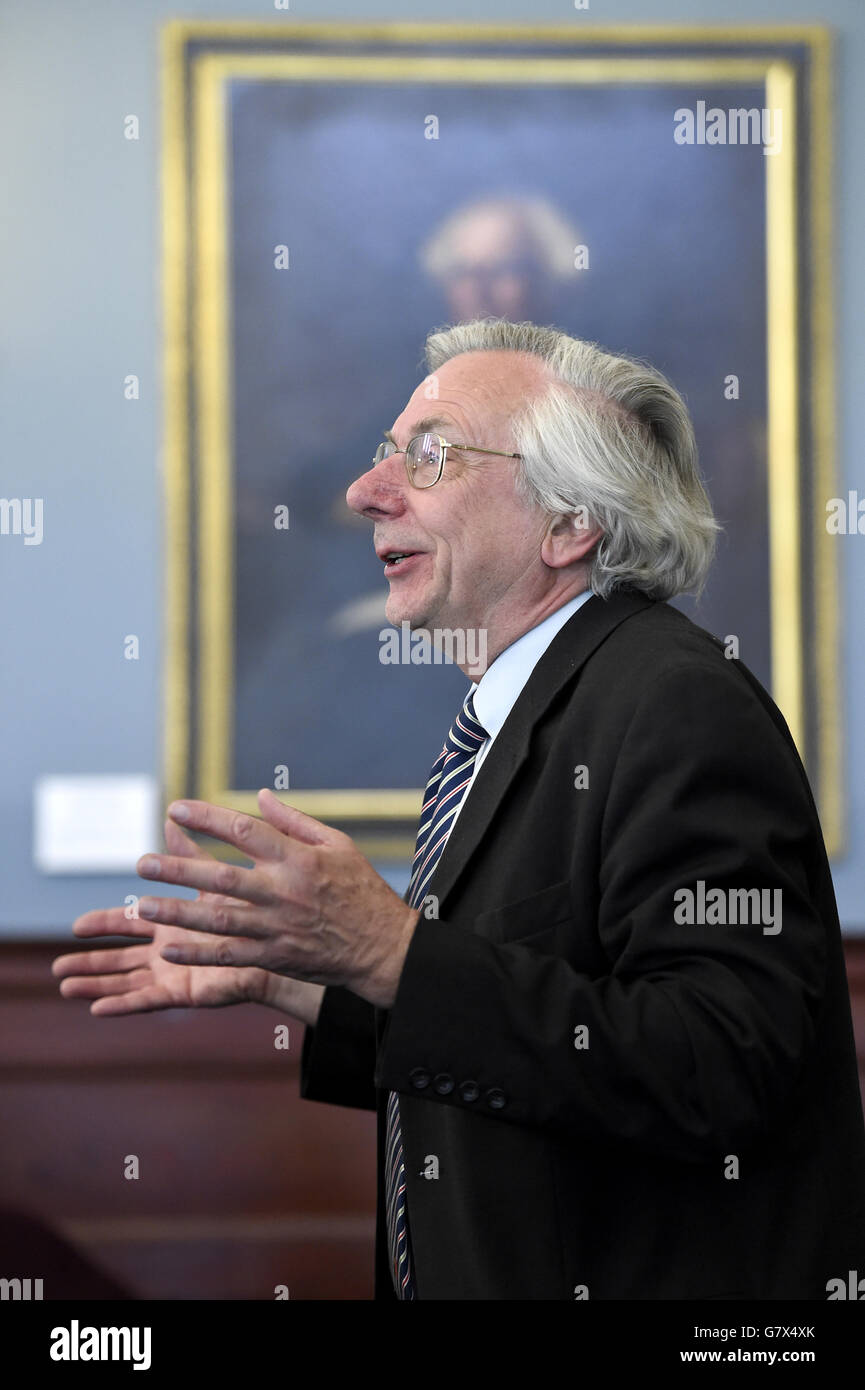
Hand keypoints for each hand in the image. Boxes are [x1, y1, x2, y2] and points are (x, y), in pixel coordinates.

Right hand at [52, 819, 274, 1014]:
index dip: (102, 924)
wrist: (285, 939)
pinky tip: (99, 1008)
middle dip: (89, 961)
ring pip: (127, 980)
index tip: (74, 926)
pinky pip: (150, 999)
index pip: (129, 921)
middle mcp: (169, 948)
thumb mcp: (213, 877)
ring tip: (66, 989)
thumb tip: (171, 817)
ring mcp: (176, 972)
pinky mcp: (187, 991)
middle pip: (120, 956)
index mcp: (172, 921)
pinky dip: (124, 1004)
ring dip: (97, 985)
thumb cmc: (253, 908)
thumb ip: (190, 853)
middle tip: (58, 968)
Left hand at [131, 789, 419, 1008]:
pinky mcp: (275, 957)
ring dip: (179, 912)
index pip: (244, 831)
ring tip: (142, 906)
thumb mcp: (338, 844)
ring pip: (219, 920)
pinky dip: (199, 954)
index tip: (175, 809)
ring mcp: (277, 928)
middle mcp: (283, 892)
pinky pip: (230, 956)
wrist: (383, 947)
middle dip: (179, 869)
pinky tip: (170, 951)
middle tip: (141, 862)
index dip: (207, 818)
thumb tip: (260, 796)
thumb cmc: (360, 889)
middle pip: (222, 877)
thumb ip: (294, 821)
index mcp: (297, 858)